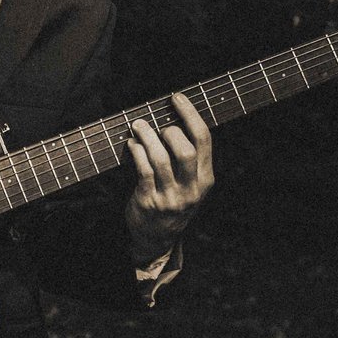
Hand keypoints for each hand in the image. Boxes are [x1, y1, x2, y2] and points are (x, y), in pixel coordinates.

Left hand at [125, 90, 212, 258]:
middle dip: (168, 130)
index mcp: (205, 179)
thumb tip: (173, 118)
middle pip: (185, 150)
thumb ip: (189, 159)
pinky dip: (137, 153)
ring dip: (147, 137)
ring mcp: (170, 197)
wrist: (157, 238)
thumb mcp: (190, 184)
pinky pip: (143, 171)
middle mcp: (191, 189)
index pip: (203, 140)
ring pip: (161, 159)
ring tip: (138, 125)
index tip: (177, 98)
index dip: (190, 115)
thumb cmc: (173, 201)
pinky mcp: (150, 202)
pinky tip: (132, 145)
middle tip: (156, 123)